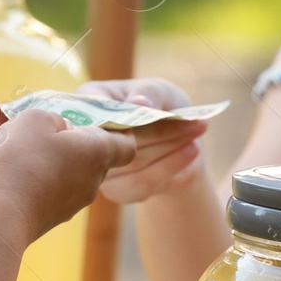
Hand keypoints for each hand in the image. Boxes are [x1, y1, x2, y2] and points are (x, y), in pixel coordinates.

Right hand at [0, 93, 134, 244]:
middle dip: (39, 120)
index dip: (115, 126)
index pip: (125, 143)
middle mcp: (86, 178)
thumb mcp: (37, 117)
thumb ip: (51, 115)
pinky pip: (21, 172)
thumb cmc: (25, 160)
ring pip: (37, 154)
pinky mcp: (36, 208)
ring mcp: (62, 196)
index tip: (95, 114)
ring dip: (6, 130)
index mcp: (98, 153)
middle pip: (70, 144)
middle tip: (12, 103)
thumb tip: (55, 128)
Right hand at [76, 78, 208, 203]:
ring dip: (169, 150)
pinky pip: (140, 185)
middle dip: (159, 131)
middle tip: (195, 123)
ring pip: (131, 163)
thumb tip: (138, 103)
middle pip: (116, 138)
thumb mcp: (158, 90)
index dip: (119, 114)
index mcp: (84, 104)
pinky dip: (169, 168)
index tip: (154, 111)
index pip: (89, 110)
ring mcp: (95, 168)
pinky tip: (190, 153)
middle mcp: (84, 139)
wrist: (175, 142)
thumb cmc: (160, 106)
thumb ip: (148, 92)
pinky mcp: (115, 191)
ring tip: (196, 137)